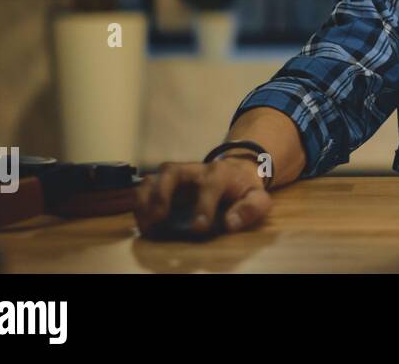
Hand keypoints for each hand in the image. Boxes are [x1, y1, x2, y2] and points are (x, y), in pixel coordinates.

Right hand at [134, 157, 272, 236]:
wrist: (235, 170)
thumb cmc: (243, 188)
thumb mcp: (257, 196)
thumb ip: (251, 208)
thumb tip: (230, 223)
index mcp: (219, 173)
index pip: (209, 185)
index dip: (204, 206)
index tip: (199, 227)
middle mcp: (194, 170)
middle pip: (172, 172)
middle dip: (162, 194)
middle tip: (159, 218)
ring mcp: (177, 175)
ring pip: (153, 178)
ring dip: (145, 200)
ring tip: (147, 223)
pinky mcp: (165, 182)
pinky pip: (146, 187)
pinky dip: (140, 203)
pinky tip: (144, 221)